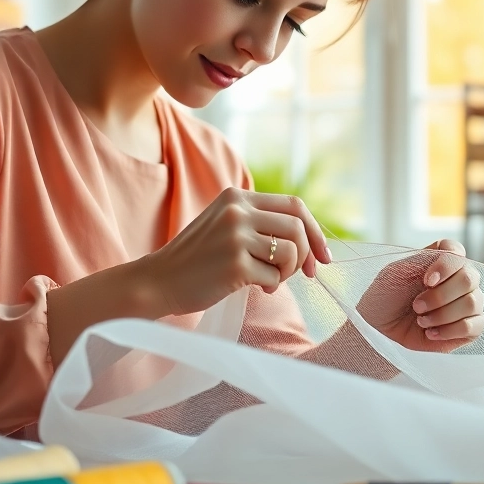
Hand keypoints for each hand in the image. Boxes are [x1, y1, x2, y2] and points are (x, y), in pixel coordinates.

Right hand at [138, 187, 331, 316]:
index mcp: (237, 196)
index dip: (315, 231)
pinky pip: (275, 276)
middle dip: (305, 255)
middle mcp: (237, 210)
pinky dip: (270, 286)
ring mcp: (235, 235)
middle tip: (297, 274)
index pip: (295, 205)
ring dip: (287, 272)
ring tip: (268, 279)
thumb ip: (260, 223)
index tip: (322, 256)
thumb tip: (311, 242)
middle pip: (298, 228)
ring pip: (291, 252)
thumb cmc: (199, 259)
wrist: (160, 280)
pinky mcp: (235, 263)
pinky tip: (253, 287)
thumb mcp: (226, 225)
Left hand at [356, 239, 483, 352]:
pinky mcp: (469, 329)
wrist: (378, 328)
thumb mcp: (397, 271)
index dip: (445, 265)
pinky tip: (430, 333)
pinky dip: (451, 330)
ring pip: (473, 303)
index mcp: (440, 262)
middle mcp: (458, 280)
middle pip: (469, 279)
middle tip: (417, 305)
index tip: (426, 280)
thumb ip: (425, 259)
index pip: (457, 251)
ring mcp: (466, 304)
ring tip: (421, 321)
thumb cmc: (386, 297)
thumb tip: (456, 258)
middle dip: (441, 295)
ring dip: (443, 314)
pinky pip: (476, 325)